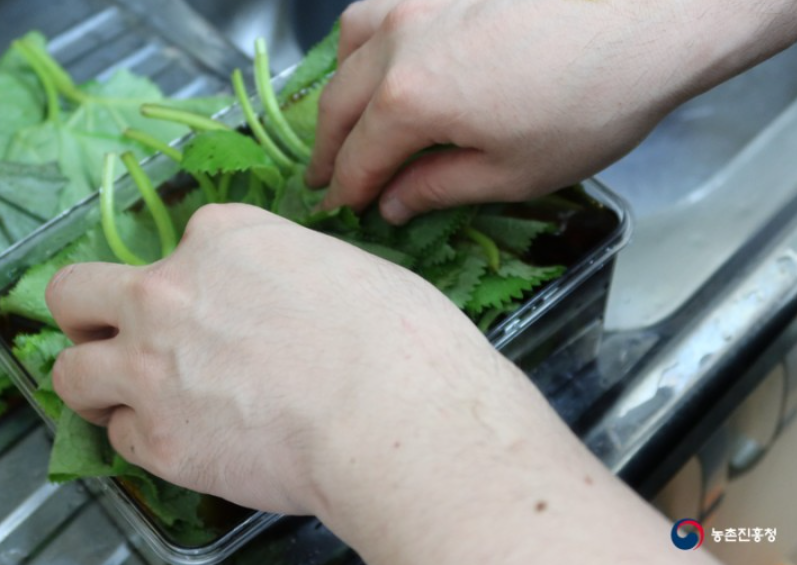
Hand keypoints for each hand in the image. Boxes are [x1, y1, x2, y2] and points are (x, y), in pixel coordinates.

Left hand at [44, 203, 504, 517]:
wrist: (391, 415)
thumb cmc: (399, 340)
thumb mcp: (353, 273)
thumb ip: (296, 279)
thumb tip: (299, 305)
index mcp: (225, 238)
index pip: (177, 246)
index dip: (192, 278)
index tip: (207, 304)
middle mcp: (169, 291)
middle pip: (78, 293)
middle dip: (93, 317)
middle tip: (122, 339)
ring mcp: (151, 365)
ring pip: (72, 372)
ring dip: (98, 384)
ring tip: (130, 401)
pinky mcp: (157, 439)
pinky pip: (120, 438)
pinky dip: (143, 440)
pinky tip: (181, 443)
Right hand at [307, 0, 688, 223]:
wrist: (652, 16)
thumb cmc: (589, 104)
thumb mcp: (512, 173)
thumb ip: (438, 188)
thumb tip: (394, 203)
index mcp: (409, 99)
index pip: (359, 156)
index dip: (347, 190)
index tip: (340, 211)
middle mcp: (399, 43)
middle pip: (340, 102)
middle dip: (327, 149)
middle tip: (322, 180)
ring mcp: (421, 3)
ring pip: (350, 45)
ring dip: (337, 89)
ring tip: (344, 119)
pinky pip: (382, 11)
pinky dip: (366, 44)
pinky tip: (383, 60)